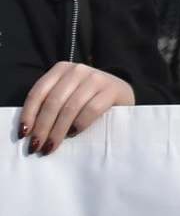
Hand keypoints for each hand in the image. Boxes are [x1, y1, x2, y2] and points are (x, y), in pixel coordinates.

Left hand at [18, 62, 133, 154]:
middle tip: (37, 146)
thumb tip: (29, 131)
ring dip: (58, 131)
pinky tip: (74, 133)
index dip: (29, 114)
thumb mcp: (65, 95)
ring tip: (52, 146)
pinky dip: (79, 124)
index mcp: (61, 69)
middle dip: (43, 127)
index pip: (39, 92)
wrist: (121, 94)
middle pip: (53, 101)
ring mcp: (97, 78)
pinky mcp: (112, 89)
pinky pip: (91, 110)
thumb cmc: (86, 99)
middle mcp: (78, 70)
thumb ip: (50, 105)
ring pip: (70, 107)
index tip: (23, 134)